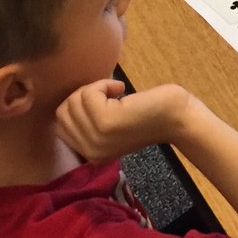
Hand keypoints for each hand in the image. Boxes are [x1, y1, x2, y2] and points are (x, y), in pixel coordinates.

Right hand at [54, 79, 194, 161]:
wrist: (177, 117)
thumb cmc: (147, 114)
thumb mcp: (110, 127)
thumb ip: (88, 123)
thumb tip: (67, 102)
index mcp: (89, 154)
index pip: (60, 124)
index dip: (76, 105)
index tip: (101, 100)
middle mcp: (89, 151)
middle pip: (63, 111)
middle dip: (84, 93)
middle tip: (109, 94)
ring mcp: (97, 138)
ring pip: (74, 100)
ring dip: (95, 87)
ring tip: (117, 92)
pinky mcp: (106, 122)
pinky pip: (88, 93)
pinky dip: (103, 84)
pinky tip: (121, 89)